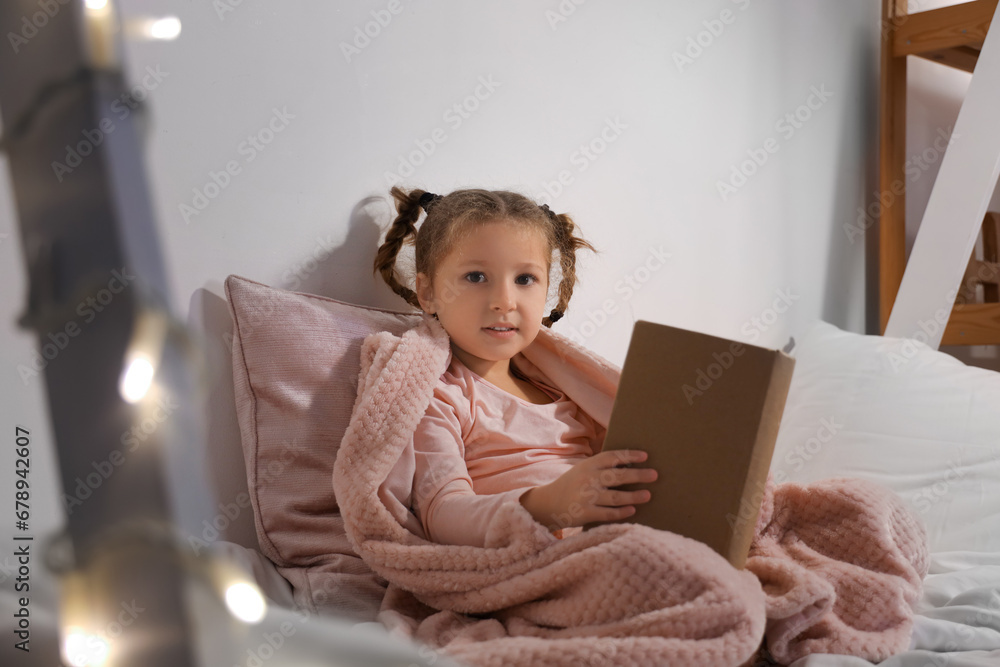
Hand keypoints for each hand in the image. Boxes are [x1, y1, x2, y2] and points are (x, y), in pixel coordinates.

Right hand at [519, 450, 656, 531]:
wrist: (548, 503)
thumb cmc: (572, 484)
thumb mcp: (583, 469)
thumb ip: (602, 466)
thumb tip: (630, 463)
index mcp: (588, 465)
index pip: (612, 457)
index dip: (629, 455)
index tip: (645, 456)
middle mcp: (588, 479)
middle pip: (617, 476)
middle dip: (638, 475)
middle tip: (654, 475)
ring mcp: (586, 497)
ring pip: (615, 497)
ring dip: (633, 496)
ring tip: (648, 495)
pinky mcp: (585, 514)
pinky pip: (607, 514)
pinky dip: (621, 513)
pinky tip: (632, 511)